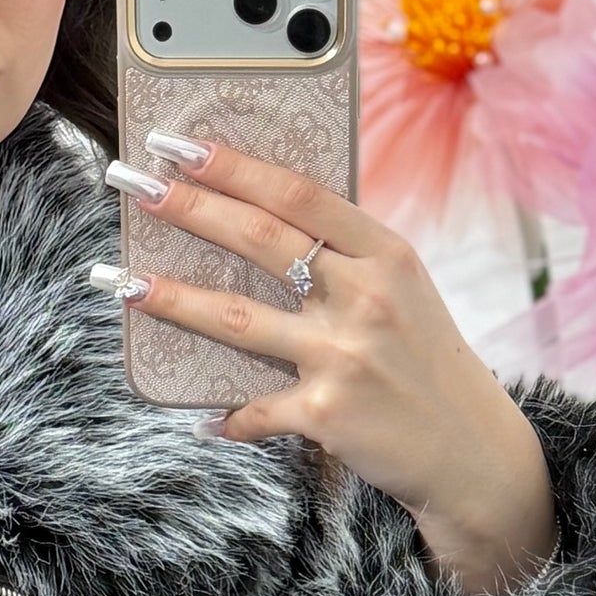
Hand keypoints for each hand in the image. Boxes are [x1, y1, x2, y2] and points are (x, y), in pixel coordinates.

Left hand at [108, 137, 556, 595]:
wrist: (471, 449)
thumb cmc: (426, 361)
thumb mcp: (404, 290)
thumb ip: (346, 256)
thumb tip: (261, 219)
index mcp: (386, 254)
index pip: (299, 195)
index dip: (236, 166)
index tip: (185, 146)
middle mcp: (366, 297)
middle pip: (260, 241)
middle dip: (190, 208)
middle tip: (137, 186)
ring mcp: (344, 355)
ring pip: (237, 319)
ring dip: (173, 298)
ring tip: (124, 283)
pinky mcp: (325, 414)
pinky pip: (254, 409)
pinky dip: (226, 416)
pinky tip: (200, 418)